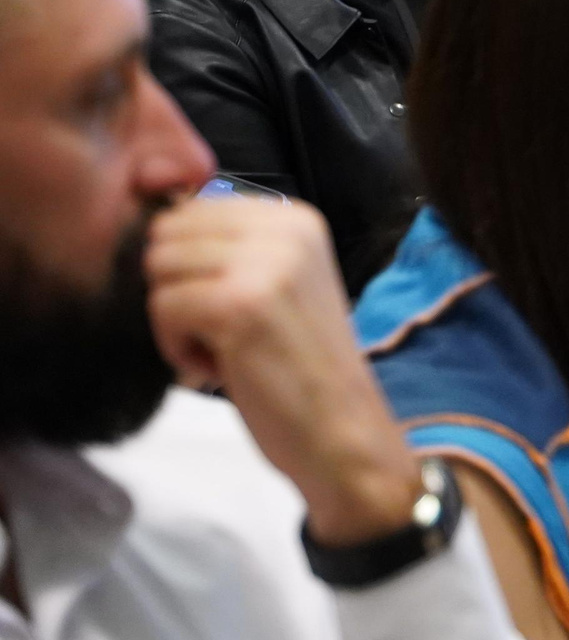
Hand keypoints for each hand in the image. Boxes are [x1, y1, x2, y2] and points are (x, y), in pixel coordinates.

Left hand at [143, 197, 423, 546]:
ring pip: (160, 269)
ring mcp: (265, 265)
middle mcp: (286, 230)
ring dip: (173, 318)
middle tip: (221, 329)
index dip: (189, 265)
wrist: (342, 430)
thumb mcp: (279, 283)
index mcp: (297, 218)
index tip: (231, 306)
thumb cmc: (302, 366)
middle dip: (176, 286)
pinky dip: (174, 346)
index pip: (190, 210)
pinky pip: (163, 307)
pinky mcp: (240, 306)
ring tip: (220, 347)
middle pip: (168, 236)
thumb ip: (234, 247)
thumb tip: (154, 222)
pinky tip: (214, 366)